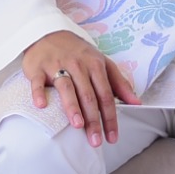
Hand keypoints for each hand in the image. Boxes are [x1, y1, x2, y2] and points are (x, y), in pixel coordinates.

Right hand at [21, 30, 140, 147]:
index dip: (111, 117)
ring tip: (78, 125)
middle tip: (95, 140)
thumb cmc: (78, 52)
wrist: (49, 33)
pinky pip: (37, 81)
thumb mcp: (102, 62)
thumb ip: (119, 83)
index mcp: (95, 65)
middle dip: (94, 119)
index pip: (106, 95)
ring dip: (72, 106)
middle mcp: (78, 65)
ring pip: (66, 87)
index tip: (112, 136)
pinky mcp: (38, 67)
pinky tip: (42, 105)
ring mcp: (57, 65)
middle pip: (88, 95)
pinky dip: (39, 92)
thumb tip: (136, 102)